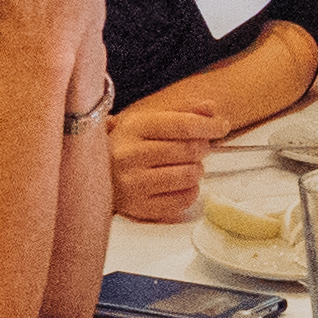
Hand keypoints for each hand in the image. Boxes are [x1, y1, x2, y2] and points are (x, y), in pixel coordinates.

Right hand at [112, 96, 228, 221]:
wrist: (95, 174)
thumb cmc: (128, 145)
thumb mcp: (149, 120)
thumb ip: (182, 111)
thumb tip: (211, 109)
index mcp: (133, 128)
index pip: (182, 125)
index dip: (209, 125)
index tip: (222, 125)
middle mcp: (129, 156)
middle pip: (189, 150)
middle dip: (202, 147)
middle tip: (198, 147)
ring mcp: (132, 184)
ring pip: (189, 176)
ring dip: (196, 169)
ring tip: (185, 165)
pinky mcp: (139, 208)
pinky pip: (183, 200)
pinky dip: (190, 190)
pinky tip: (179, 183)